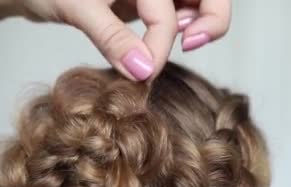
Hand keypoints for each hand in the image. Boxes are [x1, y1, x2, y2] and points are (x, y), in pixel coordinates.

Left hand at [16, 0, 231, 80]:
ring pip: (197, 1)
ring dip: (197, 22)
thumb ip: (112, 39)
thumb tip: (144, 72)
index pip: (167, 11)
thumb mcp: (79, 8)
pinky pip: (177, 11)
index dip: (160, 45)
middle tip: (192, 44)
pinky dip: (175, 27)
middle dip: (211, 18)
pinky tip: (157, 41)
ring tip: (179, 40)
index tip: (143, 75)